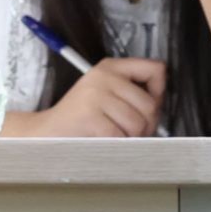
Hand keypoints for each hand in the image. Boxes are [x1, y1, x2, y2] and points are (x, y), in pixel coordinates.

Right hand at [37, 58, 167, 137]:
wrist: (49, 131)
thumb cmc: (83, 118)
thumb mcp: (106, 94)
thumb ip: (132, 92)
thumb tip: (161, 103)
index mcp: (111, 67)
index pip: (155, 69)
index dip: (159, 91)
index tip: (147, 105)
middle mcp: (104, 75)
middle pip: (150, 104)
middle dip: (146, 125)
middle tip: (130, 130)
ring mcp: (95, 94)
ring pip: (138, 123)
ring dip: (131, 137)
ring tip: (116, 135)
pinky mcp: (89, 115)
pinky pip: (120, 135)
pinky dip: (116, 144)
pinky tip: (104, 140)